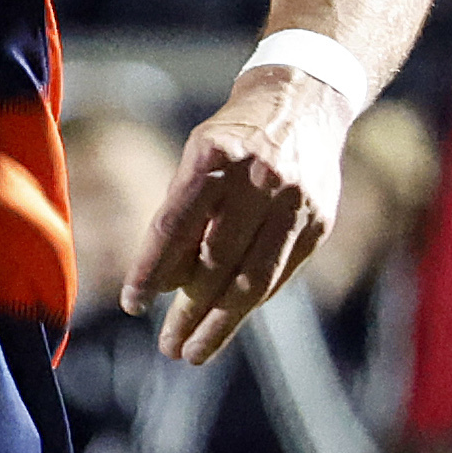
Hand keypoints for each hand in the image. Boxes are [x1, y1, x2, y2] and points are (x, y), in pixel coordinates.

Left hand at [124, 65, 353, 363]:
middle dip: (188, 311)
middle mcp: (260, 178)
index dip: (150, 270)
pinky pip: (278, 275)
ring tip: (193, 351)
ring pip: (253, 279)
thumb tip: (163, 285)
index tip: (133, 305)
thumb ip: (182, 213)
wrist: (305, 102)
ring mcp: (295, 202)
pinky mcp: (319, 222)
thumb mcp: (199, 155)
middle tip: (168, 345)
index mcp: (216, 156)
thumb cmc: (235, 137)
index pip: (174, 225)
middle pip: (216, 261)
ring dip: (220, 323)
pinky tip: (229, 320)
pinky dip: (250, 303)